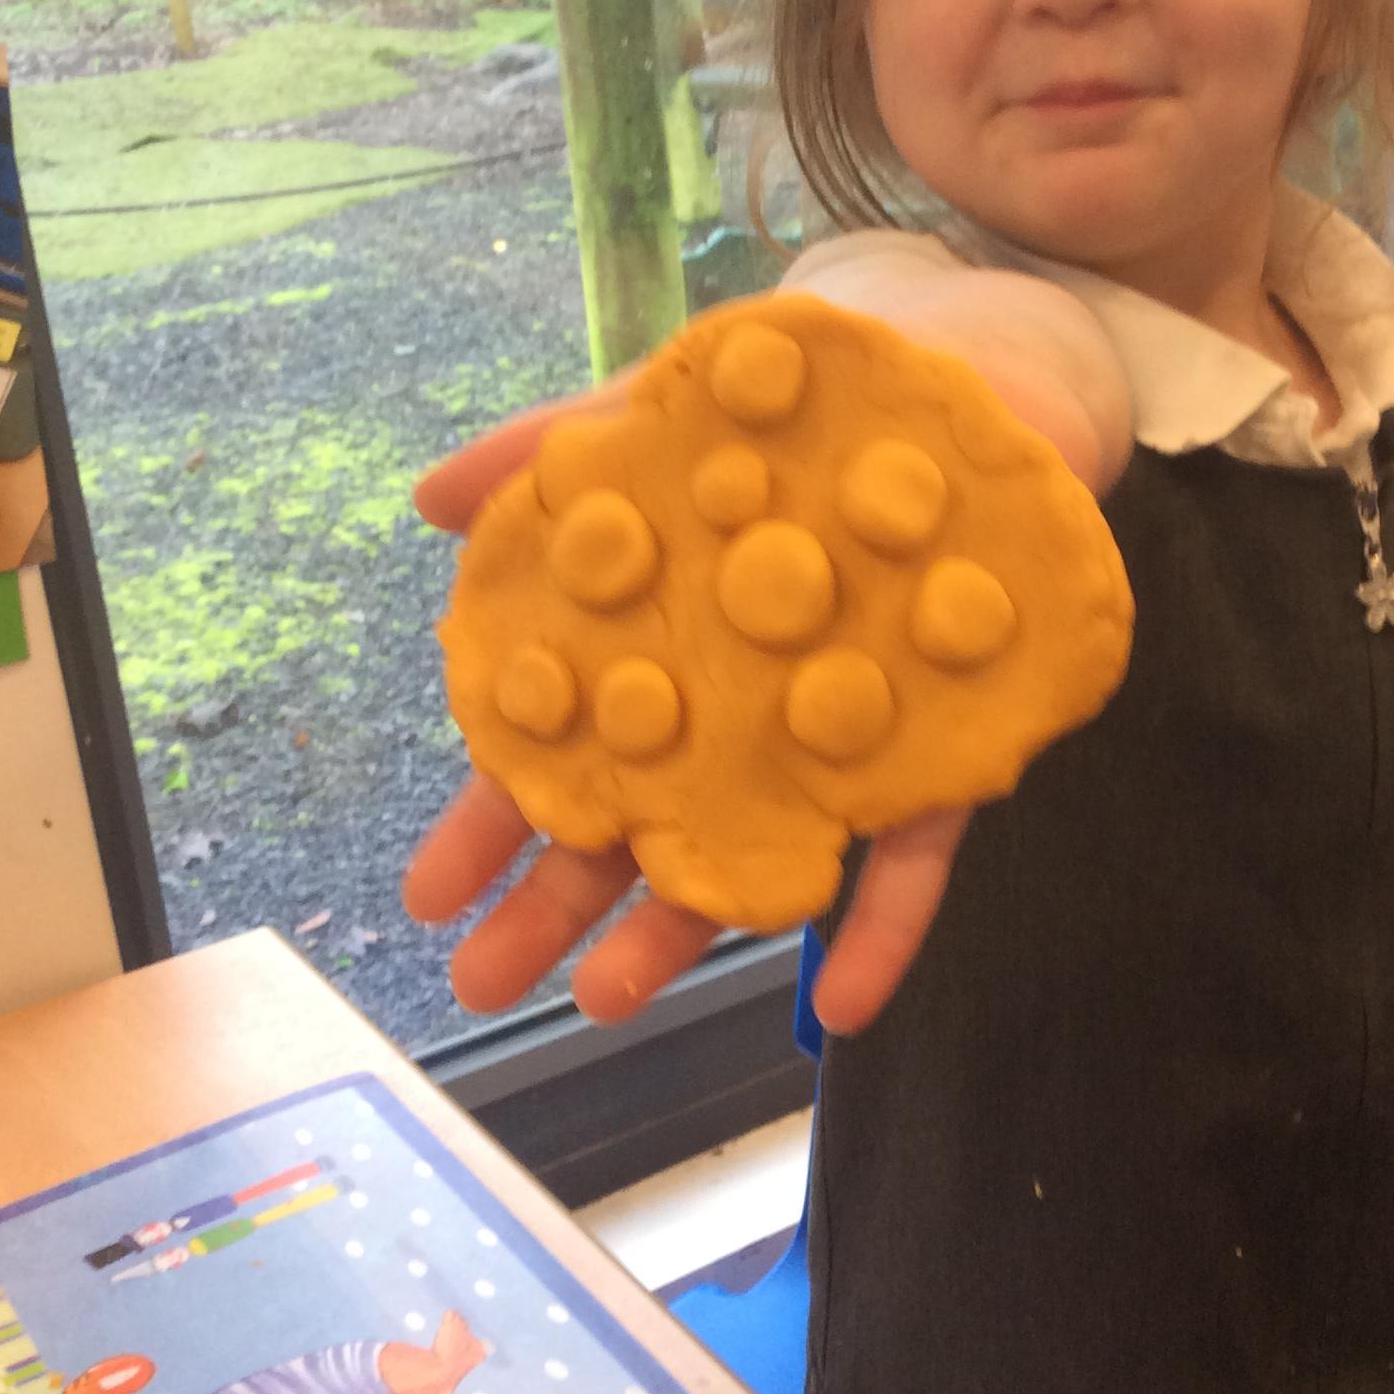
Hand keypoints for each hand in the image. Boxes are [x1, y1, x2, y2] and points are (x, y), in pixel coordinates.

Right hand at [402, 377, 972, 1035]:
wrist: (965, 384)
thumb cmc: (792, 412)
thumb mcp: (659, 419)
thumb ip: (551, 457)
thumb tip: (427, 499)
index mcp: (661, 656)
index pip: (560, 754)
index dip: (495, 821)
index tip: (431, 895)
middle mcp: (739, 722)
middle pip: (636, 828)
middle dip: (556, 909)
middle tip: (483, 984)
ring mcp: (836, 749)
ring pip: (751, 862)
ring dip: (682, 936)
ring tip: (609, 1000)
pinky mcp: (946, 761)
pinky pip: (912, 865)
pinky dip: (880, 937)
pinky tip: (836, 1009)